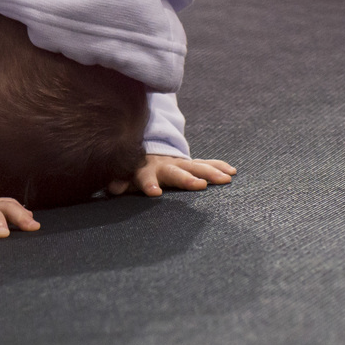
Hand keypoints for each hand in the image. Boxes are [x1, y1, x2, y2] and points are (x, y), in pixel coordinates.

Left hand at [108, 155, 235, 197]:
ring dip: (210, 173)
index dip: (149, 184)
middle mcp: (165, 165)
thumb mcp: (125, 176)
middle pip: (176, 172)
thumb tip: (113, 188)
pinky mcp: (191, 164)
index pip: (146, 177)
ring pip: (196, 167)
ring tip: (225, 179)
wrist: (146, 152)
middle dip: (187, 179)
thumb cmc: (135, 171)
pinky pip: (206, 164)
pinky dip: (218, 166)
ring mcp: (180, 163)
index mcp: (146, 170)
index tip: (155, 193)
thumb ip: (120, 182)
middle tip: (199, 185)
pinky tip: (231, 172)